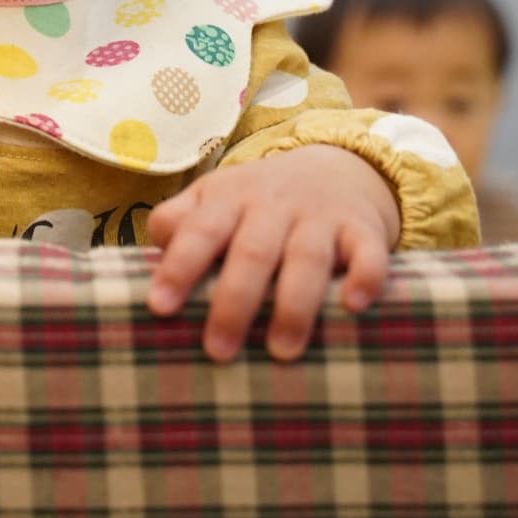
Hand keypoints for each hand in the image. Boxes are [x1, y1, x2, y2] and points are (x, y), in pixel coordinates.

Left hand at [146, 144, 400, 362]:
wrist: (335, 166)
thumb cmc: (258, 200)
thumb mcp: (214, 198)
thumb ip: (178, 221)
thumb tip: (149, 255)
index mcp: (229, 199)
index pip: (200, 231)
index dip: (179, 267)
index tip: (160, 306)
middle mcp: (274, 204)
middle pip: (252, 252)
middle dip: (234, 302)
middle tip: (218, 350)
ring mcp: (320, 215)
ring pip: (307, 258)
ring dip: (294, 305)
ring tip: (282, 351)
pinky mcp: (363, 229)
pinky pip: (368, 252)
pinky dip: (365, 276)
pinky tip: (353, 305)